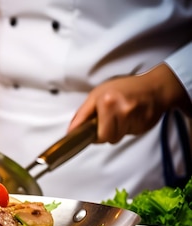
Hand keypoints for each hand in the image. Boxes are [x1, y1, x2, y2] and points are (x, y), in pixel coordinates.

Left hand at [69, 63, 190, 143]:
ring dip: (117, 131)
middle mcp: (122, 111)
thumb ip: (83, 113)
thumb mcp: (97, 94)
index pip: (97, 133)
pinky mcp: (145, 126)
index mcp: (107, 102)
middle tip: (107, 122)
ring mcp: (136, 119)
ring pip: (118, 138)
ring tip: (121, 117)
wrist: (155, 87)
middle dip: (105, 133)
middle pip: (108, 138)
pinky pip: (130, 134)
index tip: (89, 134)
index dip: (93, 136)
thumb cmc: (123, 89)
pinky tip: (131, 117)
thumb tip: (71, 131)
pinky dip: (128, 129)